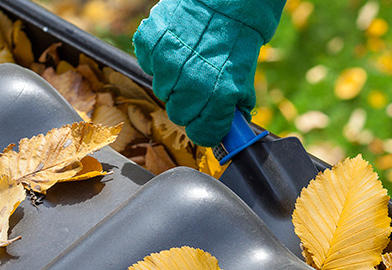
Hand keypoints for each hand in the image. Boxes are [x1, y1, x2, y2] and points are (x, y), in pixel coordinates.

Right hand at [133, 0, 285, 146]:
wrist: (225, 1)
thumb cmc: (237, 40)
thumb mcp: (243, 78)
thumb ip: (233, 106)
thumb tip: (229, 128)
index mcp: (219, 96)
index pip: (202, 134)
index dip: (206, 129)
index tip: (207, 123)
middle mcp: (190, 84)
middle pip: (179, 115)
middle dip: (189, 105)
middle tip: (199, 88)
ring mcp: (167, 63)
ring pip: (162, 91)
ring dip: (174, 82)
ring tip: (189, 62)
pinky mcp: (149, 44)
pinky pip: (148, 65)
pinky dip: (159, 60)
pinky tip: (176, 48)